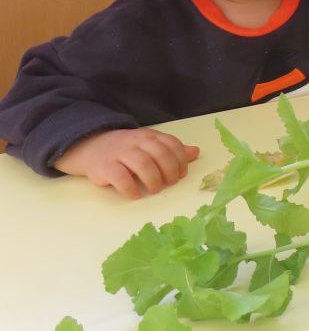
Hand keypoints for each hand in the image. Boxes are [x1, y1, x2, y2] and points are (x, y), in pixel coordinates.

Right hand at [54, 128, 199, 198]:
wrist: (90, 146)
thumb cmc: (127, 150)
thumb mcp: (150, 145)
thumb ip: (171, 150)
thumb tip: (195, 152)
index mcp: (150, 136)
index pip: (171, 144)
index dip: (180, 160)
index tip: (181, 174)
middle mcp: (136, 141)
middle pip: (160, 153)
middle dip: (169, 170)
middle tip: (170, 183)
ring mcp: (120, 153)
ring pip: (142, 164)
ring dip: (153, 179)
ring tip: (155, 190)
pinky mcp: (105, 167)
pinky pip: (120, 177)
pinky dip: (130, 188)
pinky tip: (135, 195)